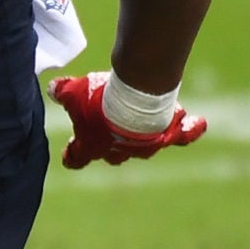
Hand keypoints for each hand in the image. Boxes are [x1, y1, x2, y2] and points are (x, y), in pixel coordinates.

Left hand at [50, 72, 206, 169]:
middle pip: (113, 156)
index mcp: (92, 148)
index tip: (70, 151)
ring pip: (145, 146)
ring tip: (146, 115)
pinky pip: (184, 136)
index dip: (72, 156)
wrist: (132, 99)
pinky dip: (190, 129)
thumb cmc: (99, 99)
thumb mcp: (73, 92)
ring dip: (143, 134)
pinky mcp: (169, 137)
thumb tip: (53, 88)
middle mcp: (120, 153)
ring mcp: (146, 147)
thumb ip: (62, 91)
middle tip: (108, 127)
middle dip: (110, 145)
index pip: (76, 160)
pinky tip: (196, 122)